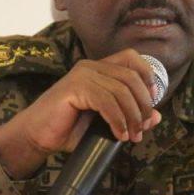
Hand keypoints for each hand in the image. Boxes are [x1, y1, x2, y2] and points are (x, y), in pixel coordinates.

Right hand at [0, 48, 162, 179]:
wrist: (37, 135)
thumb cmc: (68, 129)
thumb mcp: (105, 123)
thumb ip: (129, 117)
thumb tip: (157, 117)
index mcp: (98, 68)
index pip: (132, 58)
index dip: (148, 77)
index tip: (153, 102)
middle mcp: (91, 66)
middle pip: (131, 77)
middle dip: (143, 105)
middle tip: (142, 128)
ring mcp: (82, 75)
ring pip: (122, 91)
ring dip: (132, 117)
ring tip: (131, 136)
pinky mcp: (75, 88)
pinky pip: (107, 101)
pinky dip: (117, 120)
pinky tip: (119, 134)